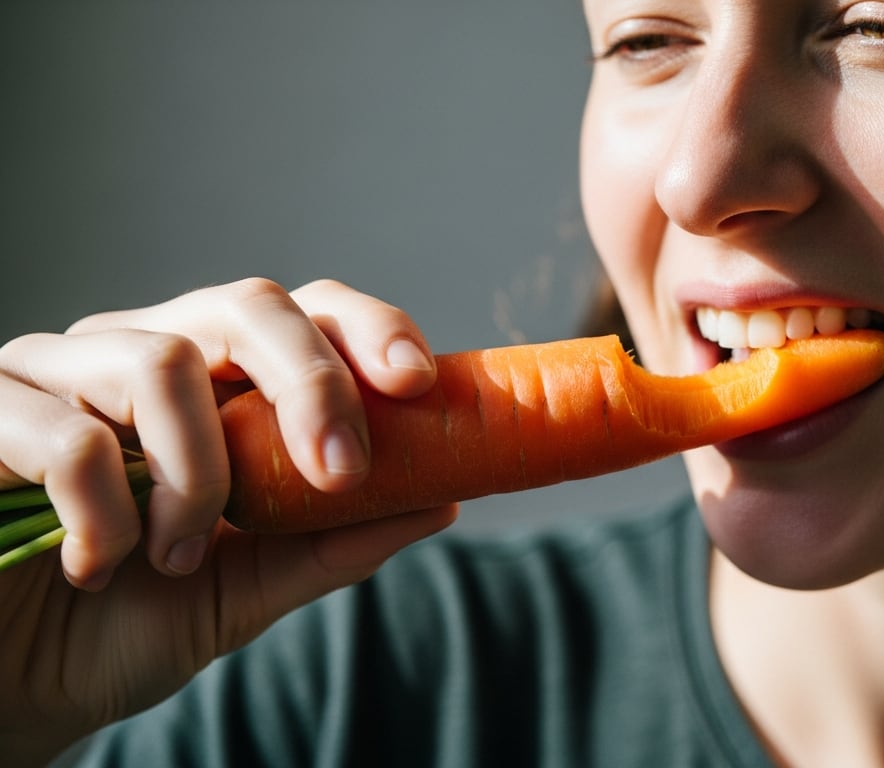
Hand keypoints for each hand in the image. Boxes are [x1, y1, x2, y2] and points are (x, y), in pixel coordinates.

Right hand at [0, 278, 458, 763]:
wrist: (13, 690)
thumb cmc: (125, 625)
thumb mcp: (250, 588)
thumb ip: (334, 541)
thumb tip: (443, 499)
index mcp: (210, 380)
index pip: (301, 312)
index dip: (365, 328)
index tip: (418, 383)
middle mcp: (136, 352)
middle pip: (248, 305)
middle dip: (314, 385)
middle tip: (340, 474)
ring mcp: (53, 373)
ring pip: (162, 364)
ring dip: (196, 479)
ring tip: (178, 559)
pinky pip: (68, 437)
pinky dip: (106, 516)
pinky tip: (97, 567)